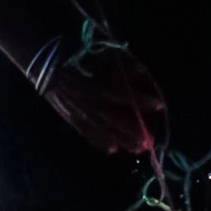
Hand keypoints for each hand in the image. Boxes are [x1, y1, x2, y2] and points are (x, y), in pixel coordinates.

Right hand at [37, 47, 166, 154]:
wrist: (50, 68)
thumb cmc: (81, 60)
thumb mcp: (104, 59)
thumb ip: (124, 68)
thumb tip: (144, 72)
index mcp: (99, 84)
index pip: (124, 94)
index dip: (142, 100)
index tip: (160, 104)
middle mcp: (92, 102)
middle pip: (116, 119)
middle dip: (135, 131)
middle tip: (150, 141)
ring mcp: (82, 113)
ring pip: (104, 131)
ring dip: (122, 141)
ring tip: (137, 149)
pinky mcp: (73, 119)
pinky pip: (88, 133)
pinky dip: (100, 142)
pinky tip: (111, 150)